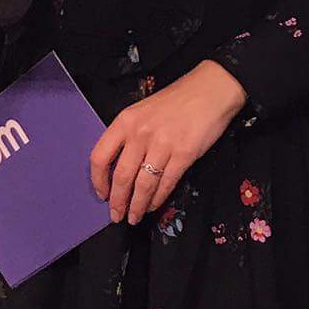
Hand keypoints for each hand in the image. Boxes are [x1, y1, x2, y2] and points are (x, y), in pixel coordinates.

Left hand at [91, 62, 247, 225]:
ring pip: (143, 185)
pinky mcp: (184, 154)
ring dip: (137, 206)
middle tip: (117, 216)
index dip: (98, 180)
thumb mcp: (142, 111)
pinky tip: (153, 205)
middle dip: (118, 201)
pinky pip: (166, 183)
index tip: (102, 194)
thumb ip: (129, 136)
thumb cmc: (176, 101)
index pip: (100, 156)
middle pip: (122, 176)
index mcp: (125, 121)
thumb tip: (120, 169)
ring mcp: (162, 145)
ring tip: (135, 217)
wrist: (210, 91)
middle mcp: (140, 134)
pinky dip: (158, 199)